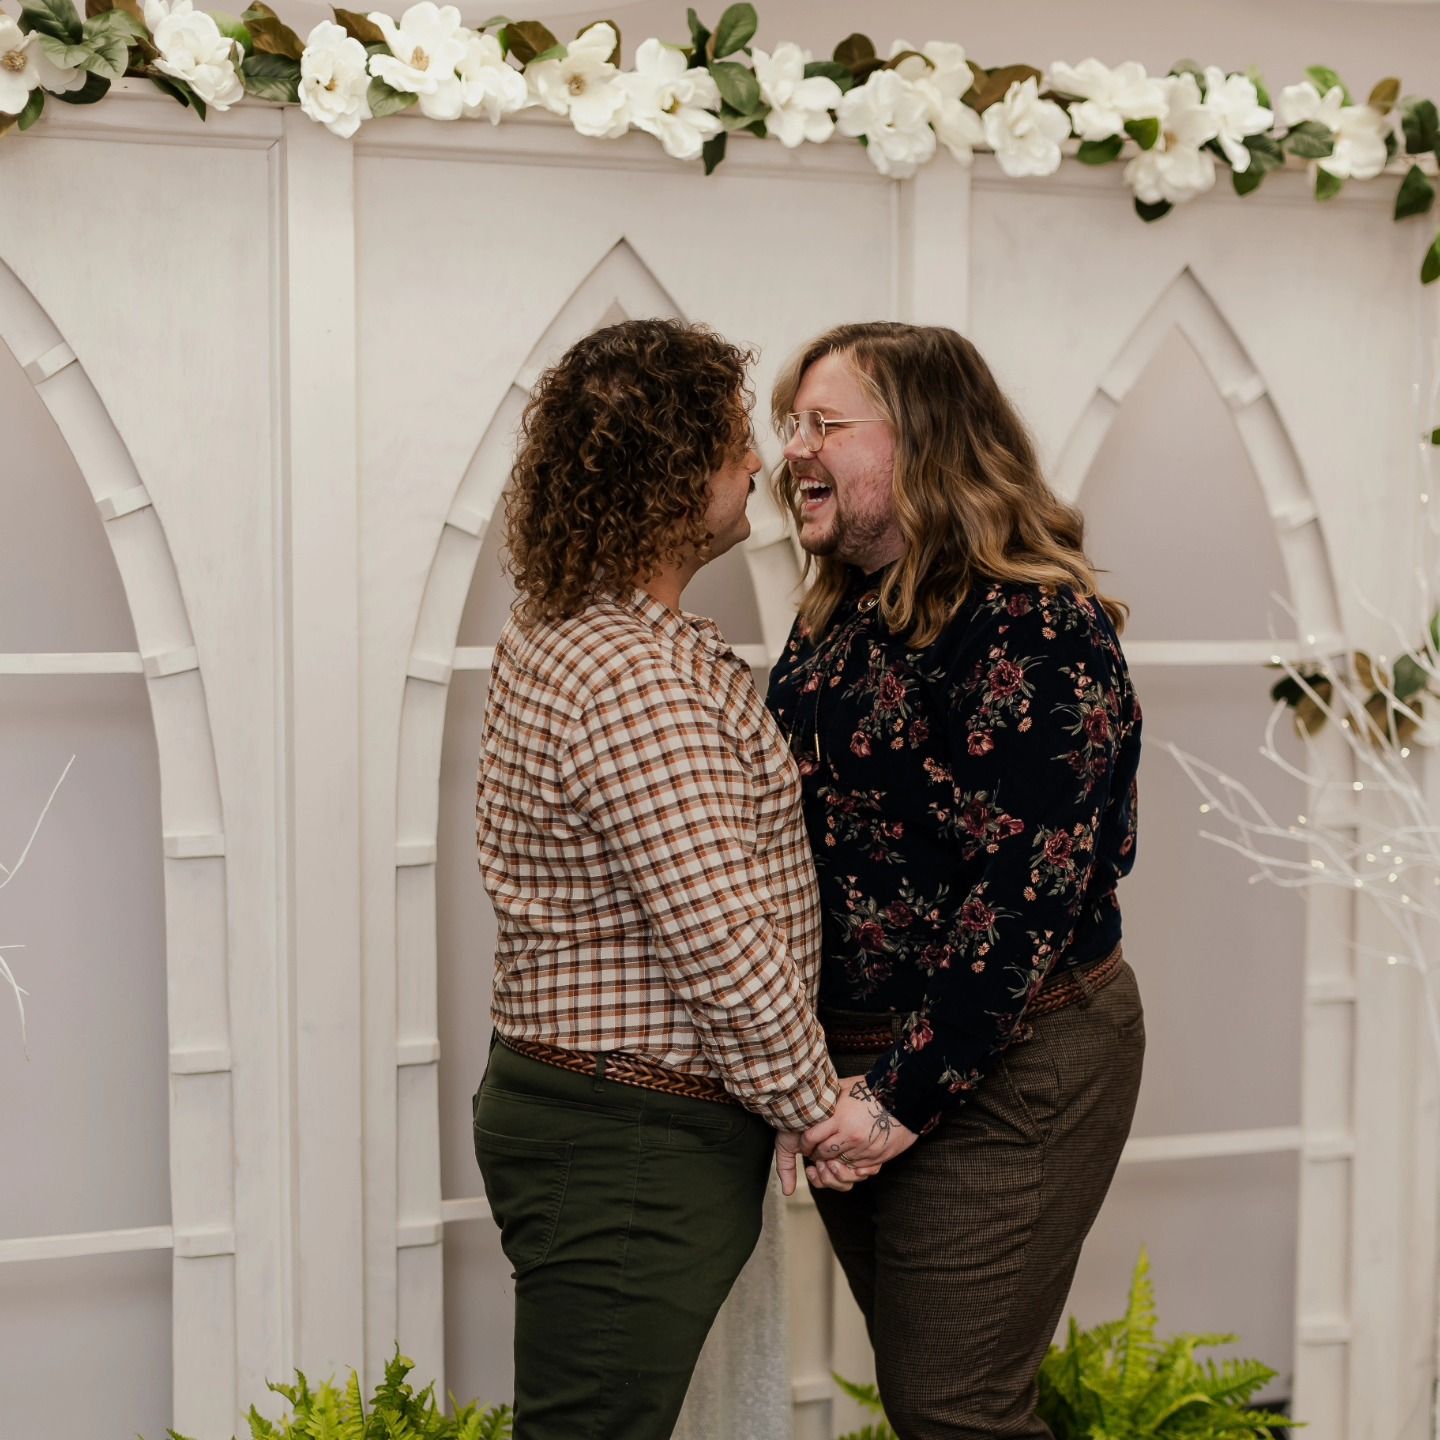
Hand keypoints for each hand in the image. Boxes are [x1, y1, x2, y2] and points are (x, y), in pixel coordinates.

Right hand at [777, 1127, 882, 1194]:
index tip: (812, 1169)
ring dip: (840, 1173)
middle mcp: (839, 1157)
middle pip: (842, 1183)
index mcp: (825, 1159)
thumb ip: (786, 1168)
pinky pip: (865, 1169)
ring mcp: (851, 1152)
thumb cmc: (795, 1122)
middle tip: (820, 1163)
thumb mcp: (786, 1146)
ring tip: (828, 1159)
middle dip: (830, 1177)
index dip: (821, 1180)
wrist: (807, 1103)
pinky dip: (859, 1171)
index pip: (829, 1181)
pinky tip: (844, 1161)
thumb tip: (788, 1192)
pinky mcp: (862, 1146)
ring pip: (852, 1177)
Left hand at [803, 1075, 917, 1168]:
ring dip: (832, 1161)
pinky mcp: (876, 1158)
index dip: (804, 1143)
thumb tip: (811, 1097)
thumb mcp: (846, 1087)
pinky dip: (849, 1165)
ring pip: (839, 1164)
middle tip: (815, 1151)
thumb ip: (828, 1096)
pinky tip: (847, 1155)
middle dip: (816, 1154)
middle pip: (823, 1154)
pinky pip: (856, 1168)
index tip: (805, 1142)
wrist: (905, 1099)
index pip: (811, 1138)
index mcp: (839, 1118)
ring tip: (831, 1154)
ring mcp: (863, 1149)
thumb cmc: (873, 1090)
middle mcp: (850, 1136)